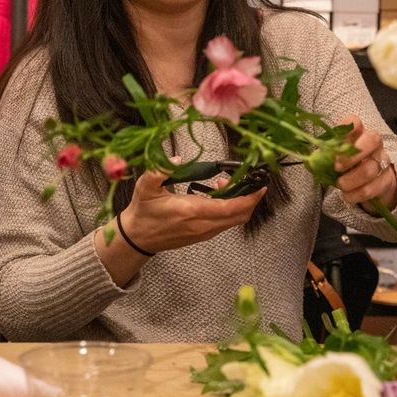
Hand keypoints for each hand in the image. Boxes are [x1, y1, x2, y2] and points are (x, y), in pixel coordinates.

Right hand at [117, 170, 266, 253]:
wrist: (137, 237)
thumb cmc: (143, 211)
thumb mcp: (146, 186)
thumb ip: (160, 170)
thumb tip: (178, 158)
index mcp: (192, 211)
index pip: (230, 207)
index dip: (249, 197)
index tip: (260, 185)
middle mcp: (202, 225)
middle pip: (239, 215)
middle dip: (250, 198)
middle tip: (249, 181)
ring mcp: (204, 232)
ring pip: (234, 220)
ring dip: (239, 203)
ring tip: (226, 184)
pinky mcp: (202, 235)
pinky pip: (225, 223)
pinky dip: (230, 209)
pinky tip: (218, 195)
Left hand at [333, 114, 396, 211]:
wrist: (371, 183)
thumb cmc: (348, 166)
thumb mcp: (335, 158)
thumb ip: (325, 157)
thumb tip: (311, 161)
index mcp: (358, 134)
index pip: (355, 123)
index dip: (347, 127)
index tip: (337, 137)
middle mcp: (374, 144)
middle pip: (372, 140)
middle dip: (352, 155)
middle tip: (336, 167)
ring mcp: (383, 161)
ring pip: (371, 168)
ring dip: (353, 179)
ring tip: (341, 185)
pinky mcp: (387, 180)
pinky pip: (375, 187)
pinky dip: (359, 194)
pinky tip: (348, 196)